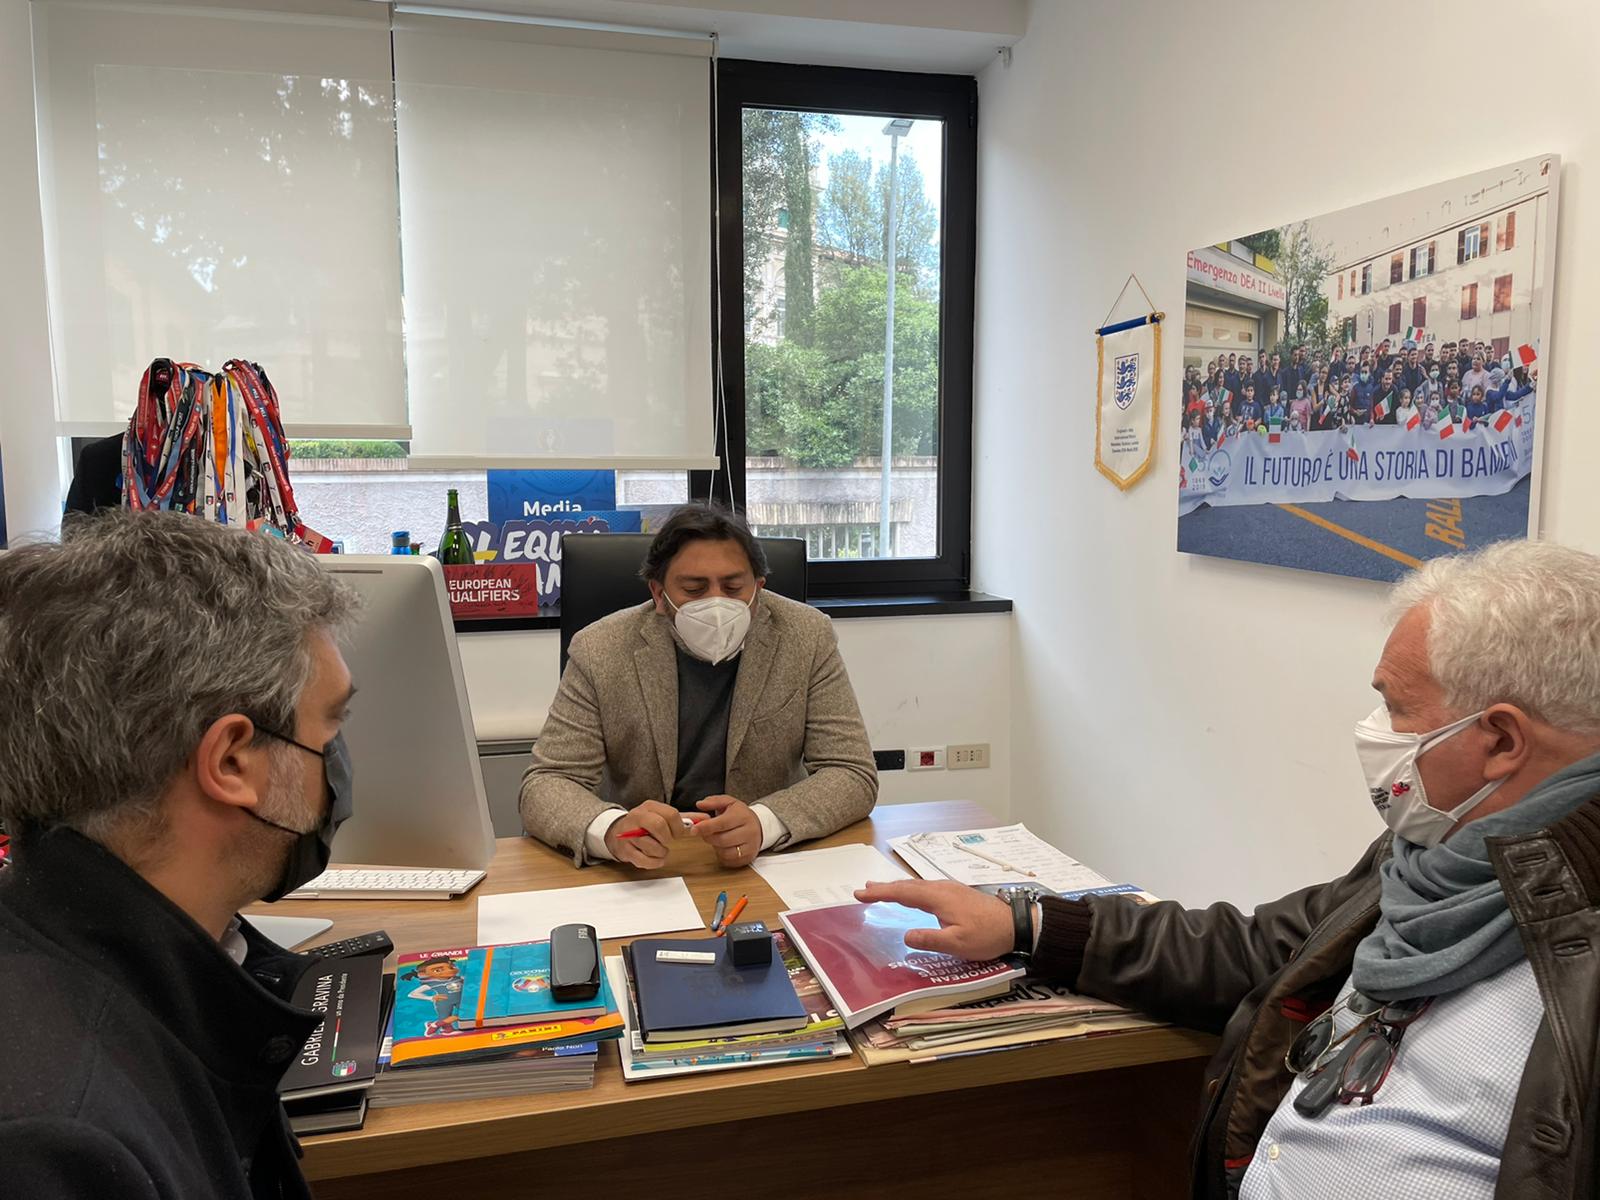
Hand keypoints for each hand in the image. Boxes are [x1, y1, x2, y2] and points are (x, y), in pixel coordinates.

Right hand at [605, 800, 693, 868]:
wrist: (617, 832)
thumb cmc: (645, 825)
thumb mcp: (663, 817)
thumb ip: (685, 819)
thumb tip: (706, 819)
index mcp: (650, 807)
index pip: (671, 814)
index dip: (678, 827)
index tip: (678, 833)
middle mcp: (637, 817)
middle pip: (659, 826)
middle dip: (668, 837)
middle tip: (667, 841)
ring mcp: (629, 834)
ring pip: (651, 845)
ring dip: (661, 852)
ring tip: (660, 850)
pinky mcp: (625, 850)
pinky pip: (643, 860)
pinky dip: (654, 862)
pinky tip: (655, 858)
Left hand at [692, 795, 762, 866]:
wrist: (759, 826)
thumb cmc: (740, 815)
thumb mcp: (728, 802)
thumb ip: (713, 801)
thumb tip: (699, 804)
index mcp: (743, 816)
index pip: (722, 824)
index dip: (706, 827)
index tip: (694, 829)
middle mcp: (749, 832)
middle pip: (722, 840)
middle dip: (708, 837)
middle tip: (705, 833)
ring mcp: (750, 846)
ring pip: (725, 852)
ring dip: (715, 846)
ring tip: (717, 838)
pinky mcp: (748, 857)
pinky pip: (729, 860)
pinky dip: (722, 855)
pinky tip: (723, 846)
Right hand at [853, 879, 1015, 961]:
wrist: (1015, 924)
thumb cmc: (986, 935)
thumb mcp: (957, 944)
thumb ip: (929, 939)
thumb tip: (904, 936)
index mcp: (937, 898)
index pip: (902, 893)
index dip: (880, 893)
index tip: (860, 894)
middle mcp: (941, 888)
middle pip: (907, 886)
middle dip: (884, 887)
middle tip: (863, 889)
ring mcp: (949, 889)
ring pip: (916, 886)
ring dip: (896, 887)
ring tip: (880, 888)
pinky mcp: (956, 893)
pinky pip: (925, 888)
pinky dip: (911, 890)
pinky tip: (911, 894)